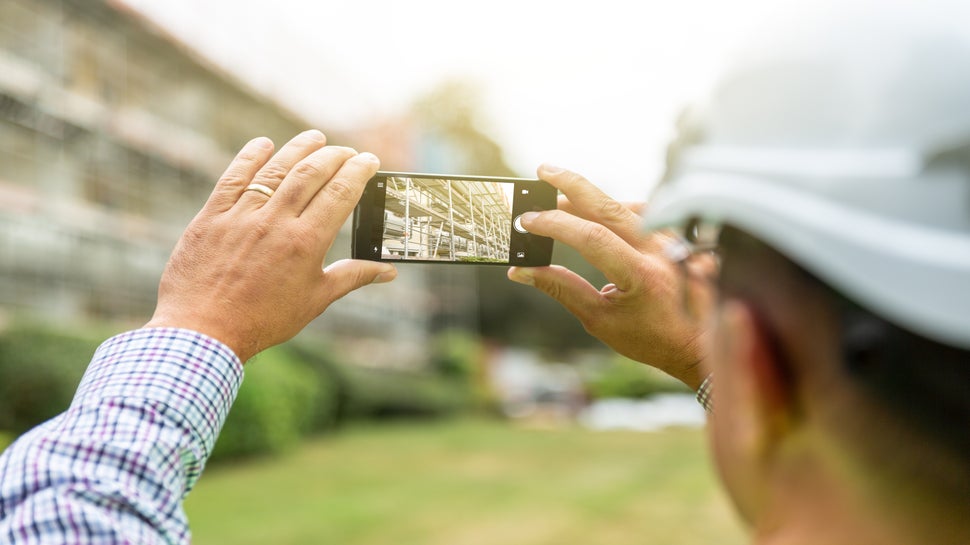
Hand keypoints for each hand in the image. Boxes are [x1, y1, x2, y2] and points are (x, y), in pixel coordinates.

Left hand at [145, 130, 396, 361]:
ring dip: (299, 148)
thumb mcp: (315, 300)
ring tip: (315, 137)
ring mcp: (241, 216)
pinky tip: (263, 144)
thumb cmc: (263, 321)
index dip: (358, 171)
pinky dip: (250, 157)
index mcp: (305, 243)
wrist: (203, 333)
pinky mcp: (211, 217)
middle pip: (311, 173)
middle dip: (334, 156)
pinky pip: (233, 178)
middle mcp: (275, 222)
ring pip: (276, 169)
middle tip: (346, 151)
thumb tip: (388, 272)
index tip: (369, 160)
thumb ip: (352, 277)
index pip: (340, 193)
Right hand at [507, 164, 708, 388]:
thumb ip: (561, 288)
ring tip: (561, 200)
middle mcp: (662, 251)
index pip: (592, 237)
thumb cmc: (648, 338)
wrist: (697, 344)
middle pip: (610, 207)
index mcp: (642, 276)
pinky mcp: (678, 237)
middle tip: (544, 171)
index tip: (527, 220)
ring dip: (592, 199)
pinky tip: (597, 213)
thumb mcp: (598, 320)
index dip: (555, 224)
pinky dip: (616, 209)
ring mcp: (674, 241)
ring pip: (626, 206)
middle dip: (573, 185)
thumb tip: (522, 270)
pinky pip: (643, 213)